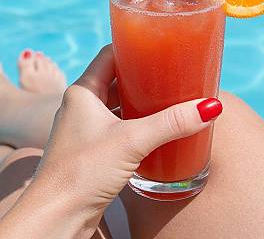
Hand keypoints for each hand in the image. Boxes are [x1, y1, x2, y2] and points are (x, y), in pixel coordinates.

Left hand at [30, 45, 222, 236]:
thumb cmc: (82, 172)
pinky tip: (154, 126)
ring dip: (140, 100)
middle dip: (143, 75)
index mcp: (83, 91)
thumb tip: (208, 107)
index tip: (158, 44)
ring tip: (169, 95)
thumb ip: (170, 123)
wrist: (55, 218)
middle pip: (116, 78)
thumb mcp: (131, 141)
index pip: (110, 54)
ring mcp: (85, 128)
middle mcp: (81, 105)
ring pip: (117, 103)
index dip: (133, 46)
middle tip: (171, 70)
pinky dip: (135, 122)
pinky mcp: (91, 149)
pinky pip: (117, 125)